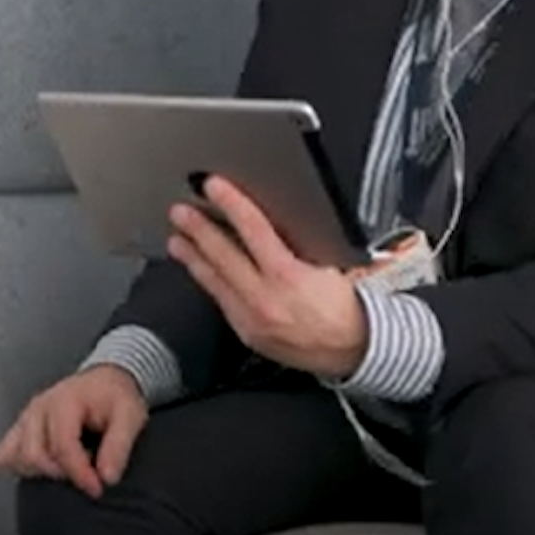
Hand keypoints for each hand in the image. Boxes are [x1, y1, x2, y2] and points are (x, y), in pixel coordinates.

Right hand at [0, 365, 147, 498]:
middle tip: (87, 470)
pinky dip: (21, 466)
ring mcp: (26, 417)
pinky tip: (47, 463)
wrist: (105, 381)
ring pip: (17, 458)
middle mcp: (39, 407)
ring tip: (70, 462)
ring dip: (42, 470)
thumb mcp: (131, 414)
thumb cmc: (115, 397)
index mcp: (66, 400)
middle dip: (62, 472)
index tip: (98, 487)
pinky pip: (5, 456)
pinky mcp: (19, 428)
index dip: (79, 473)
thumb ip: (120, 444)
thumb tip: (107, 476)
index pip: (62, 446)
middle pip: (35, 455)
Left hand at [167, 175, 368, 378]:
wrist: (356, 348)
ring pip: (214, 283)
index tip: (213, 187)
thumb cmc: (348, 306)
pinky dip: (210, 283)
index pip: (252, 229)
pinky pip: (222, 303)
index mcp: (288, 277)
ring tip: (177, 241)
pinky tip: (202, 272)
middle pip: (223, 256)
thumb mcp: (328, 264)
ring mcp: (252, 321)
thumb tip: (272, 219)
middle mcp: (264, 300)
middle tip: (181, 212)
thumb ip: (298, 244)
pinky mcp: (248, 334)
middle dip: (199, 230)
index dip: (231, 203)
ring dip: (194, 258)